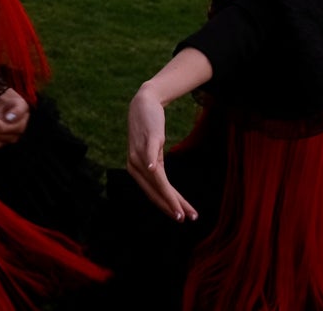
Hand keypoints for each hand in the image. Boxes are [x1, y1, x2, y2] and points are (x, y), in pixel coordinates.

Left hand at [126, 82, 196, 221]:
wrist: (144, 103)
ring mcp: (141, 152)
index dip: (166, 207)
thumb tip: (164, 188)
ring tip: (182, 209)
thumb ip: (155, 169)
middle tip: (186, 219)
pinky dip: (152, 164)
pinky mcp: (148, 139)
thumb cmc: (149, 130)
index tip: (181, 218)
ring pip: (157, 179)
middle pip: (155, 190)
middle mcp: (135, 165)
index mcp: (136, 170)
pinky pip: (150, 154)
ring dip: (169, 196)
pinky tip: (154, 171)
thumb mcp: (152, 153)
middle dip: (171, 206)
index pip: (153, 193)